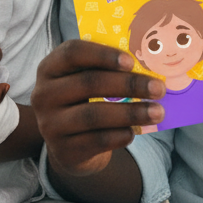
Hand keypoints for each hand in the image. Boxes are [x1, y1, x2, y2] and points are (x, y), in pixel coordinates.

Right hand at [31, 40, 164, 179]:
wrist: (70, 145)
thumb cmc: (86, 101)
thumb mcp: (87, 80)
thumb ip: (108, 70)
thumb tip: (149, 66)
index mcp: (50, 68)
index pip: (72, 53)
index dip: (103, 54)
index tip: (131, 61)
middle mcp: (43, 95)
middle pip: (89, 83)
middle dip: (129, 84)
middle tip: (158, 88)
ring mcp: (50, 125)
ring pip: (94, 115)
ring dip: (131, 112)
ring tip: (158, 111)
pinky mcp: (63, 150)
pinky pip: (97, 140)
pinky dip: (121, 134)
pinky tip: (135, 131)